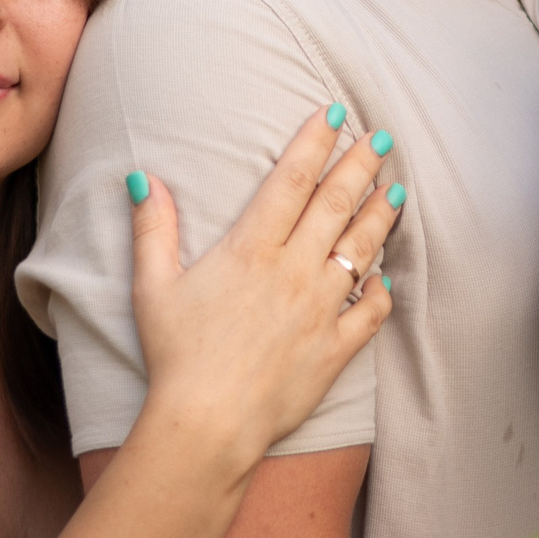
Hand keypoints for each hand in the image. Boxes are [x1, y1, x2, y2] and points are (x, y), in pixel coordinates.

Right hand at [129, 106, 399, 463]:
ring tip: (395, 189)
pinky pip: (371, 312)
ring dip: (380, 216)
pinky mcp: (335, 349)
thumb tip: (143, 178)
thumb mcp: (153, 286)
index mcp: (252, 250)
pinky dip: (382, 291)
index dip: (315, 142)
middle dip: (361, 165)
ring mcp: (320, 310)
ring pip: (361, 250)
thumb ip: (153, 228)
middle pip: (336, 204)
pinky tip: (386, 276)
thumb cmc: (175, 356)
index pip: (292, 180)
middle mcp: (294, 272)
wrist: (207, 423)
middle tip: (381, 137)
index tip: (337, 114)